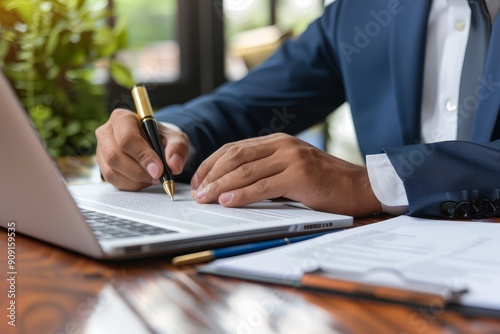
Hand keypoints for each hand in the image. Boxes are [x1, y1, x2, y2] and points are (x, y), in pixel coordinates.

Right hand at [95, 109, 189, 190]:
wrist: (154, 144)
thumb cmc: (161, 138)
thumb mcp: (175, 138)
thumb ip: (177, 148)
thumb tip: (174, 165)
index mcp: (122, 118)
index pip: (127, 138)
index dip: (143, 156)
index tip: (159, 169)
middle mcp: (106, 132)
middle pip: (115, 156)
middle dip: (139, 171)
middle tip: (158, 177)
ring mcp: (101, 150)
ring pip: (112, 171)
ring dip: (136, 180)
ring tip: (153, 178)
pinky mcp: (103, 166)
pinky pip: (113, 181)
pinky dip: (131, 185)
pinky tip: (144, 180)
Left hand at [191, 133, 381, 216]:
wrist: (360, 186)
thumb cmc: (325, 182)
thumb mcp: (292, 169)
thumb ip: (267, 170)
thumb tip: (233, 186)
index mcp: (278, 141)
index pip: (235, 148)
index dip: (212, 163)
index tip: (198, 179)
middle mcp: (283, 145)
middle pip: (236, 156)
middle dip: (211, 174)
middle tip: (196, 191)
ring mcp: (292, 158)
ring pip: (246, 171)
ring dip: (220, 186)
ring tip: (204, 198)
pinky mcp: (300, 175)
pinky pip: (263, 186)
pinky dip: (242, 195)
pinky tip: (227, 202)